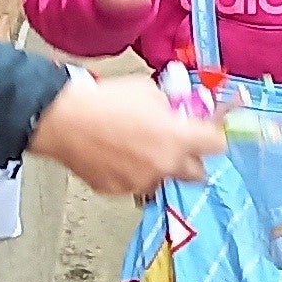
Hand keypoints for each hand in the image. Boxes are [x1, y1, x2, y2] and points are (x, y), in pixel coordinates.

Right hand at [25, 70, 224, 194]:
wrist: (63, 119)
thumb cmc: (104, 101)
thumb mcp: (150, 91)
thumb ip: (172, 107)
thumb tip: (180, 112)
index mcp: (178, 138)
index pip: (219, 145)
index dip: (214, 137)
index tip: (209, 133)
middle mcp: (164, 164)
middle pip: (197, 173)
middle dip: (191, 160)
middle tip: (179, 146)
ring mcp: (140, 181)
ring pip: (163, 180)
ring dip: (159, 167)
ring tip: (139, 148)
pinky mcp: (117, 190)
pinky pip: (134, 184)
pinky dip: (132, 173)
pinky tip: (117, 156)